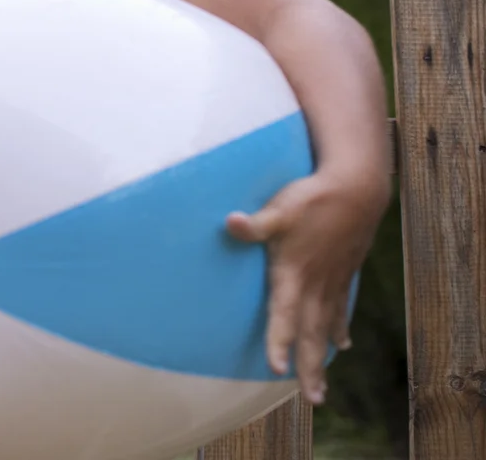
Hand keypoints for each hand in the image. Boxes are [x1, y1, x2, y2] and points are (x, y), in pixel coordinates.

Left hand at [225, 166, 387, 403]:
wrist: (357, 190)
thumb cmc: (312, 198)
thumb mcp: (279, 209)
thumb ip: (255, 224)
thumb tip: (231, 222)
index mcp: (294, 273)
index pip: (284, 314)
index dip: (279, 341)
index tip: (277, 367)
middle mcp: (315, 284)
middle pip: (311, 334)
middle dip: (310, 367)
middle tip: (313, 399)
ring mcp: (332, 281)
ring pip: (327, 327)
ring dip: (323, 357)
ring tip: (322, 387)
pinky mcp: (343, 272)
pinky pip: (340, 308)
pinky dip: (339, 328)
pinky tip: (342, 344)